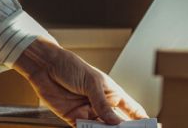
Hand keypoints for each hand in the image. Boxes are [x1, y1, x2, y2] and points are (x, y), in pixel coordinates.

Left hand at [12, 38, 147, 125]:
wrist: (45, 65)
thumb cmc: (70, 66)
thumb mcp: (91, 82)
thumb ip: (102, 104)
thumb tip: (116, 124)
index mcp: (112, 94)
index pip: (133, 111)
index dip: (143, 121)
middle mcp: (102, 105)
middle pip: (118, 125)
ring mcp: (89, 113)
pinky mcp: (73, 118)